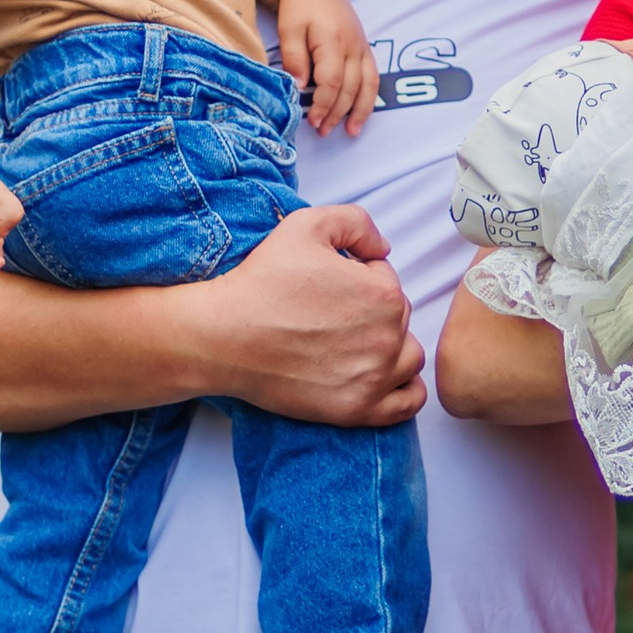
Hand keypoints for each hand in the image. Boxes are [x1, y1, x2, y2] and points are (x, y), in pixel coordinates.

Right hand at [199, 205, 423, 422]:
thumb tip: (382, 248)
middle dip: (370, 310)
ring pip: (408, 358)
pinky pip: (407, 403)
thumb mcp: (307, 224)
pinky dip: (403, 390)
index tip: (326, 285)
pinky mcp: (358, 409)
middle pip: (397, 317)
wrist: (224, 336)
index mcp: (383, 292)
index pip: (386, 278)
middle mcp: (387, 337)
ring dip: (391, 347)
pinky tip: (380, 377)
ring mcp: (375, 377)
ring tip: (354, 343)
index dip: (356, 276)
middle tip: (328, 314)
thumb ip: (356, 222)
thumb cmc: (262, 281)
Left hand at [276, 0, 381, 135]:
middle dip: (337, 113)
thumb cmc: (300, 4)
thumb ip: (294, 58)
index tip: (312, 121)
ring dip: (360, 111)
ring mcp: (362, 46)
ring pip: (367, 85)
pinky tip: (361, 112)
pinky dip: (369, 97)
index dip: (323, 105)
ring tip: (350, 132)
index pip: (331, 82)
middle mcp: (353, 45)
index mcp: (333, 40)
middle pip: (350, 88)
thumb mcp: (289, 28)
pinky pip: (373, 76)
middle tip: (322, 131)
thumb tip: (299, 88)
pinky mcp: (365, 47)